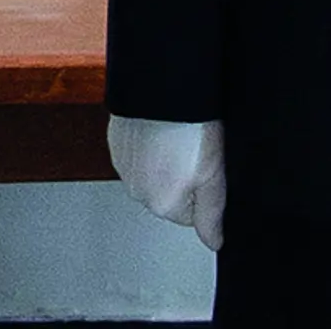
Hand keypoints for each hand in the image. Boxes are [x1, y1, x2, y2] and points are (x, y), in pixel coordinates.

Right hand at [106, 114, 224, 249]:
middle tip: (193, 151)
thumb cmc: (191, 127)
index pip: (191, 215)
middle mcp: (137, 191)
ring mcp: (123, 166)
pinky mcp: (116, 143)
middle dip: (182, 178)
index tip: (207, 168)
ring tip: (177, 138)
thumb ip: (212, 215)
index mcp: (162, 205)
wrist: (162, 88)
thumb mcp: (214, 176)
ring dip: (164, 162)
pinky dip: (150, 145)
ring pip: (153, 175)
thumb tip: (213, 241)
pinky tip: (161, 129)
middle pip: (169, 196)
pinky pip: (138, 154)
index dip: (204, 191)